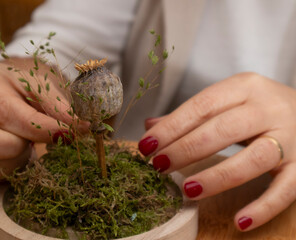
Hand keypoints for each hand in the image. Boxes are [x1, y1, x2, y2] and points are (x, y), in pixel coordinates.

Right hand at [0, 59, 86, 182]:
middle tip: (34, 136)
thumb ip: (56, 103)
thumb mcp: (38, 82)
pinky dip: (10, 168)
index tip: (71, 132)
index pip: (4, 112)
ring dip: (16, 160)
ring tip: (25, 141)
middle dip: (17, 146)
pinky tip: (16, 150)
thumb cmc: (17, 83)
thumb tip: (76, 126)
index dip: (41, 128)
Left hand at [139, 72, 295, 230]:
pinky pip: (285, 190)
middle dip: (186, 148)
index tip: (146, 145)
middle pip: (223, 129)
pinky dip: (263, 207)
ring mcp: (289, 138)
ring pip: (253, 158)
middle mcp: (268, 108)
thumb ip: (191, 114)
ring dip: (218, 176)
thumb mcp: (228, 100)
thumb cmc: (258, 107)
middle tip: (158, 165)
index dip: (171, 127)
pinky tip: (239, 221)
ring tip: (188, 189)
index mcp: (244, 87)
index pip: (202, 106)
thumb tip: (151, 126)